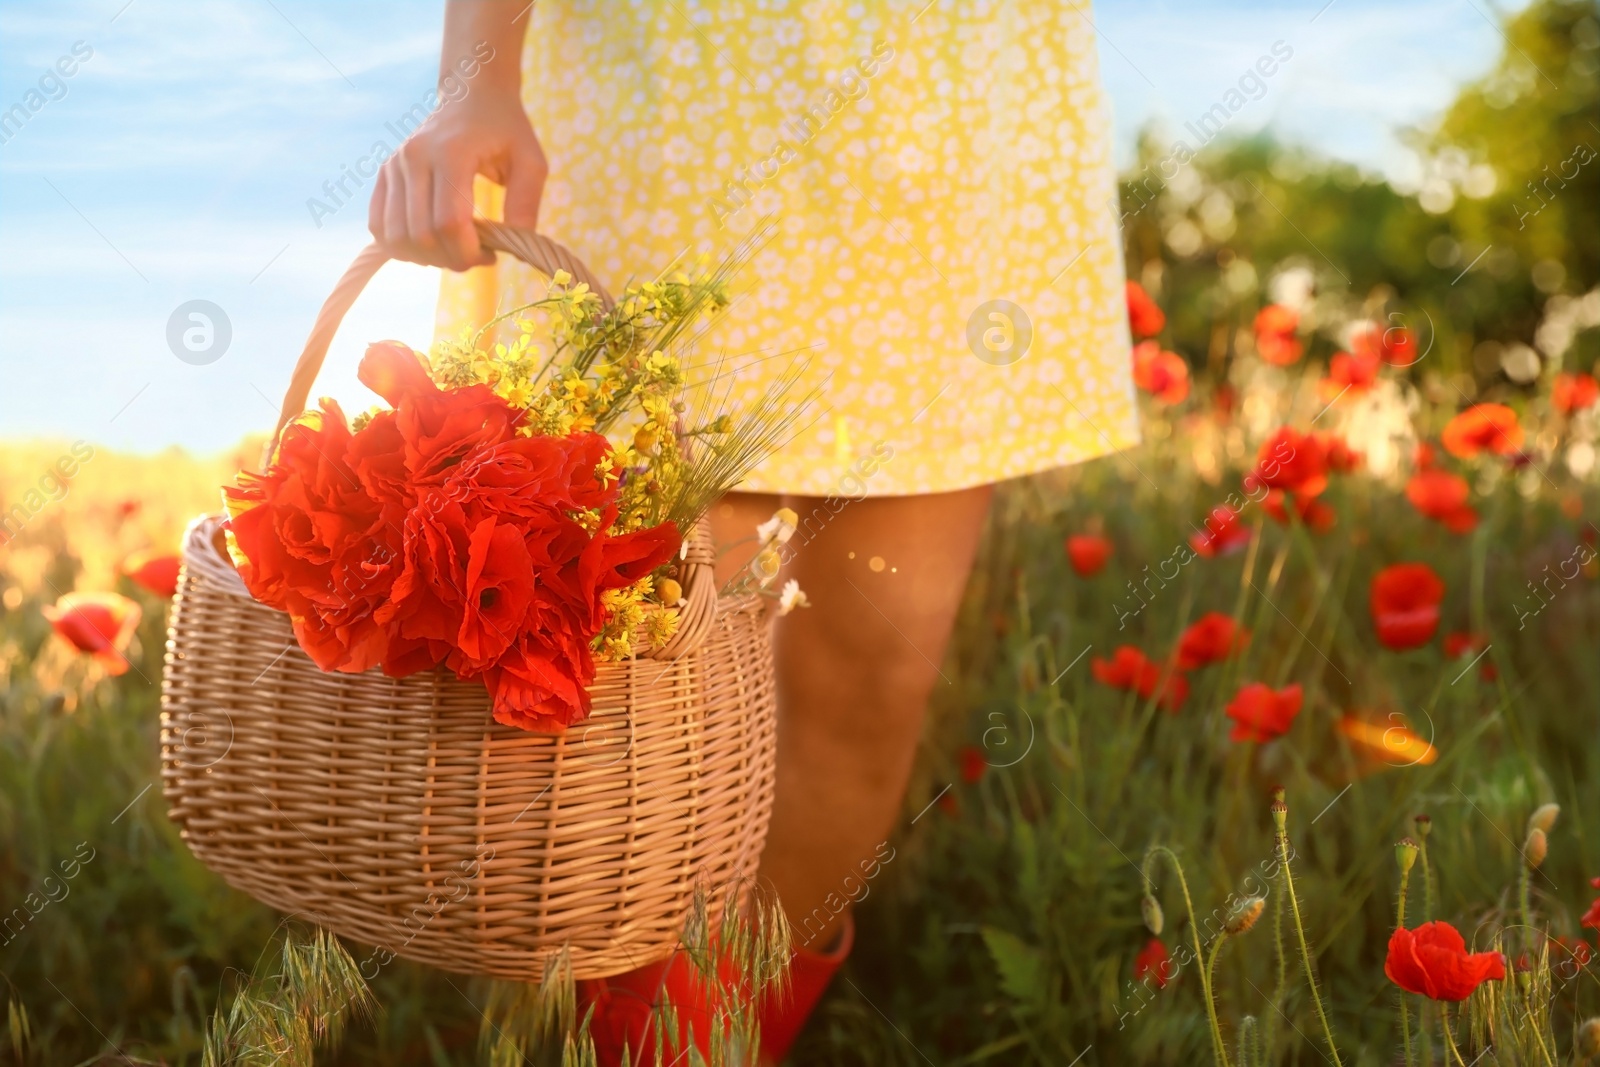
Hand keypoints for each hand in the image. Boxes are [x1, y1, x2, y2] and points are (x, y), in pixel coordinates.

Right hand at [368, 91, 545, 270]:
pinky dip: (401, 246)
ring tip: (453, 250)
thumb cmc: (505, 130)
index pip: (448, 222)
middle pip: (421, 234)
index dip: (468, 252)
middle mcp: (414, 157)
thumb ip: (526, 202)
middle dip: (451, 259)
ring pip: (396, 236)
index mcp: (451, 153)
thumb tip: (517, 248)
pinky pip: (378, 226)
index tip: (491, 256)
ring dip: (427, 258)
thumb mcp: (531, 161)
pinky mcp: (384, 174)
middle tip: (476, 256)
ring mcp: (394, 165)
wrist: (470, 96)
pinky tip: (429, 244)